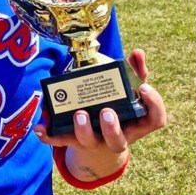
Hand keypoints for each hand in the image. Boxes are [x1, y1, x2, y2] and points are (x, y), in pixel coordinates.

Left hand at [33, 49, 166, 180]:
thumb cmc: (119, 109)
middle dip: (111, 127)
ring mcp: (95, 141)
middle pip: (117, 141)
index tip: (145, 88)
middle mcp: (117, 137)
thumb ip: (134, 72)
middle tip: (106, 111)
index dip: (154, 106)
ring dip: (83, 130)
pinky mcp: (73, 141)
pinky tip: (40, 127)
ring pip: (89, 142)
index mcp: (136, 124)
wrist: (100, 137)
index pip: (155, 121)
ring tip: (78, 114)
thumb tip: (137, 52)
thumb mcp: (129, 92)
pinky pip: (60, 141)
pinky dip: (48, 136)